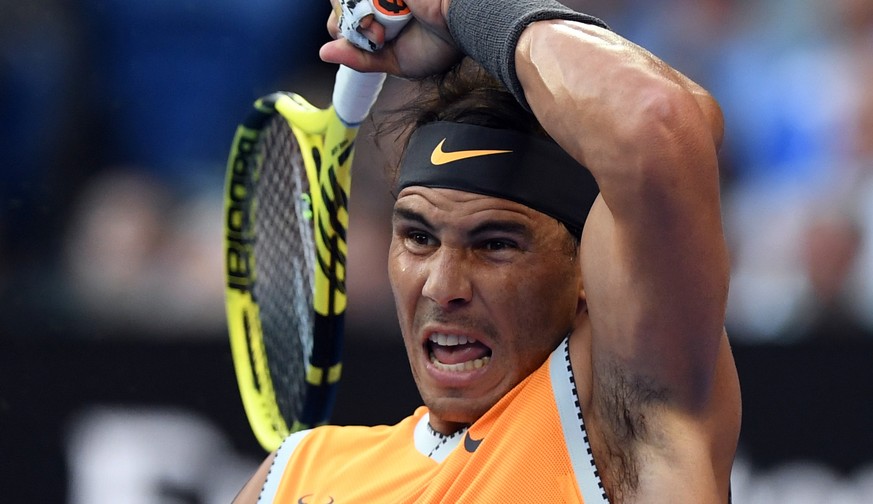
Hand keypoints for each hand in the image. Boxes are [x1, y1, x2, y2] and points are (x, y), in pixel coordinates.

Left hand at [321, 0, 462, 78]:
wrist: (461, 24)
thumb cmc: (437, 45)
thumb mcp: (393, 61)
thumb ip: (360, 59)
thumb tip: (323, 53)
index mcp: (378, 19)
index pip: (339, 21)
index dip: (343, 31)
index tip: (371, 43)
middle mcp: (377, 0)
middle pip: (337, 6)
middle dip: (346, 24)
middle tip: (377, 36)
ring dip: (355, 14)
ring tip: (381, 27)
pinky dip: (368, 3)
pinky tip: (385, 7)